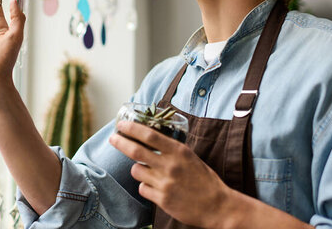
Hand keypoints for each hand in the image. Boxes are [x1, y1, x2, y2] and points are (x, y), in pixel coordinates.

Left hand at [110, 121, 231, 227]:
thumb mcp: (191, 158)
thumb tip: (150, 139)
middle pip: (136, 151)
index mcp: (179, 151)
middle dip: (120, 142)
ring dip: (138, 169)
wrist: (218, 206)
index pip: (150, 135)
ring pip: (136, 171)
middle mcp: (170, 166)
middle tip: (113, 138)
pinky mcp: (162, 200)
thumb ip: (172, 150)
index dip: (132, 129)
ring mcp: (165, 183)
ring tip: (149, 172)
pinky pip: (142, 189)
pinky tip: (155, 188)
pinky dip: (145, 187)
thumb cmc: (205, 180)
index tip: (122, 124)